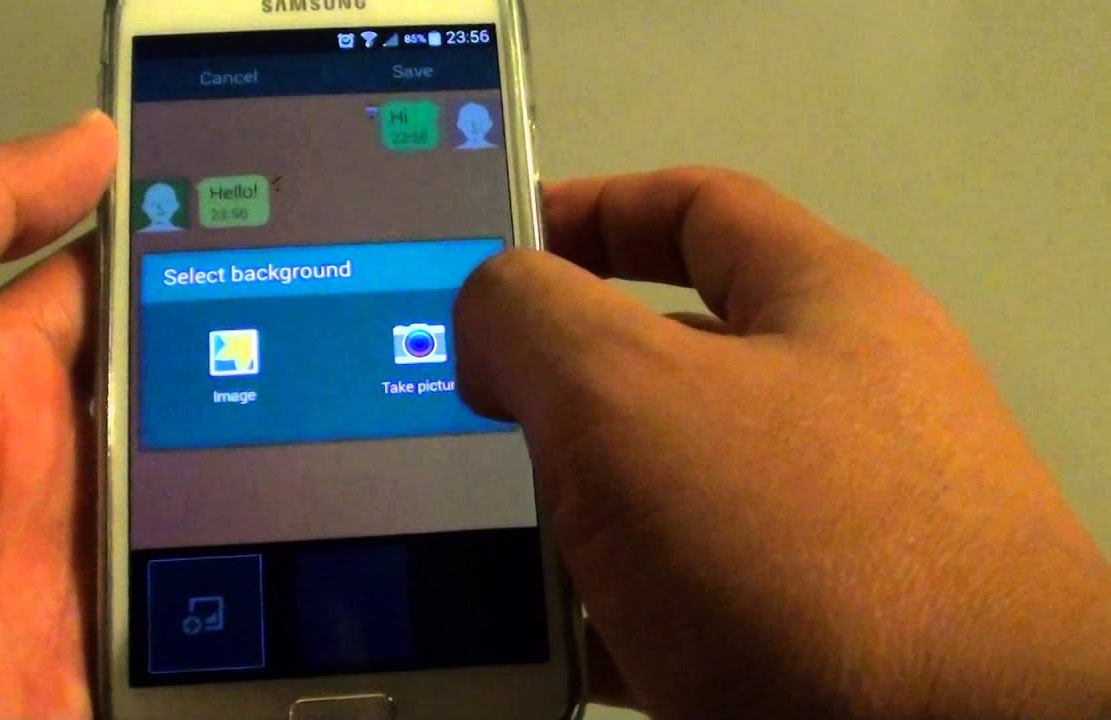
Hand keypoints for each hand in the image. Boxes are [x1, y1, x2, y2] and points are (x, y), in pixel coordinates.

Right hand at [454, 169, 1110, 718]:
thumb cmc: (797, 548)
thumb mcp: (628, 394)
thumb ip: (533, 317)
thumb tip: (492, 313)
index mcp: (825, 305)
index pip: (695, 205)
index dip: (586, 208)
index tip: (494, 249)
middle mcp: (844, 405)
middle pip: (668, 358)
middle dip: (559, 387)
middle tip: (471, 421)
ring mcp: (840, 528)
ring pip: (670, 490)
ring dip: (578, 511)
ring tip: (492, 542)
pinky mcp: (824, 633)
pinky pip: (695, 595)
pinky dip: (621, 608)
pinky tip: (562, 637)